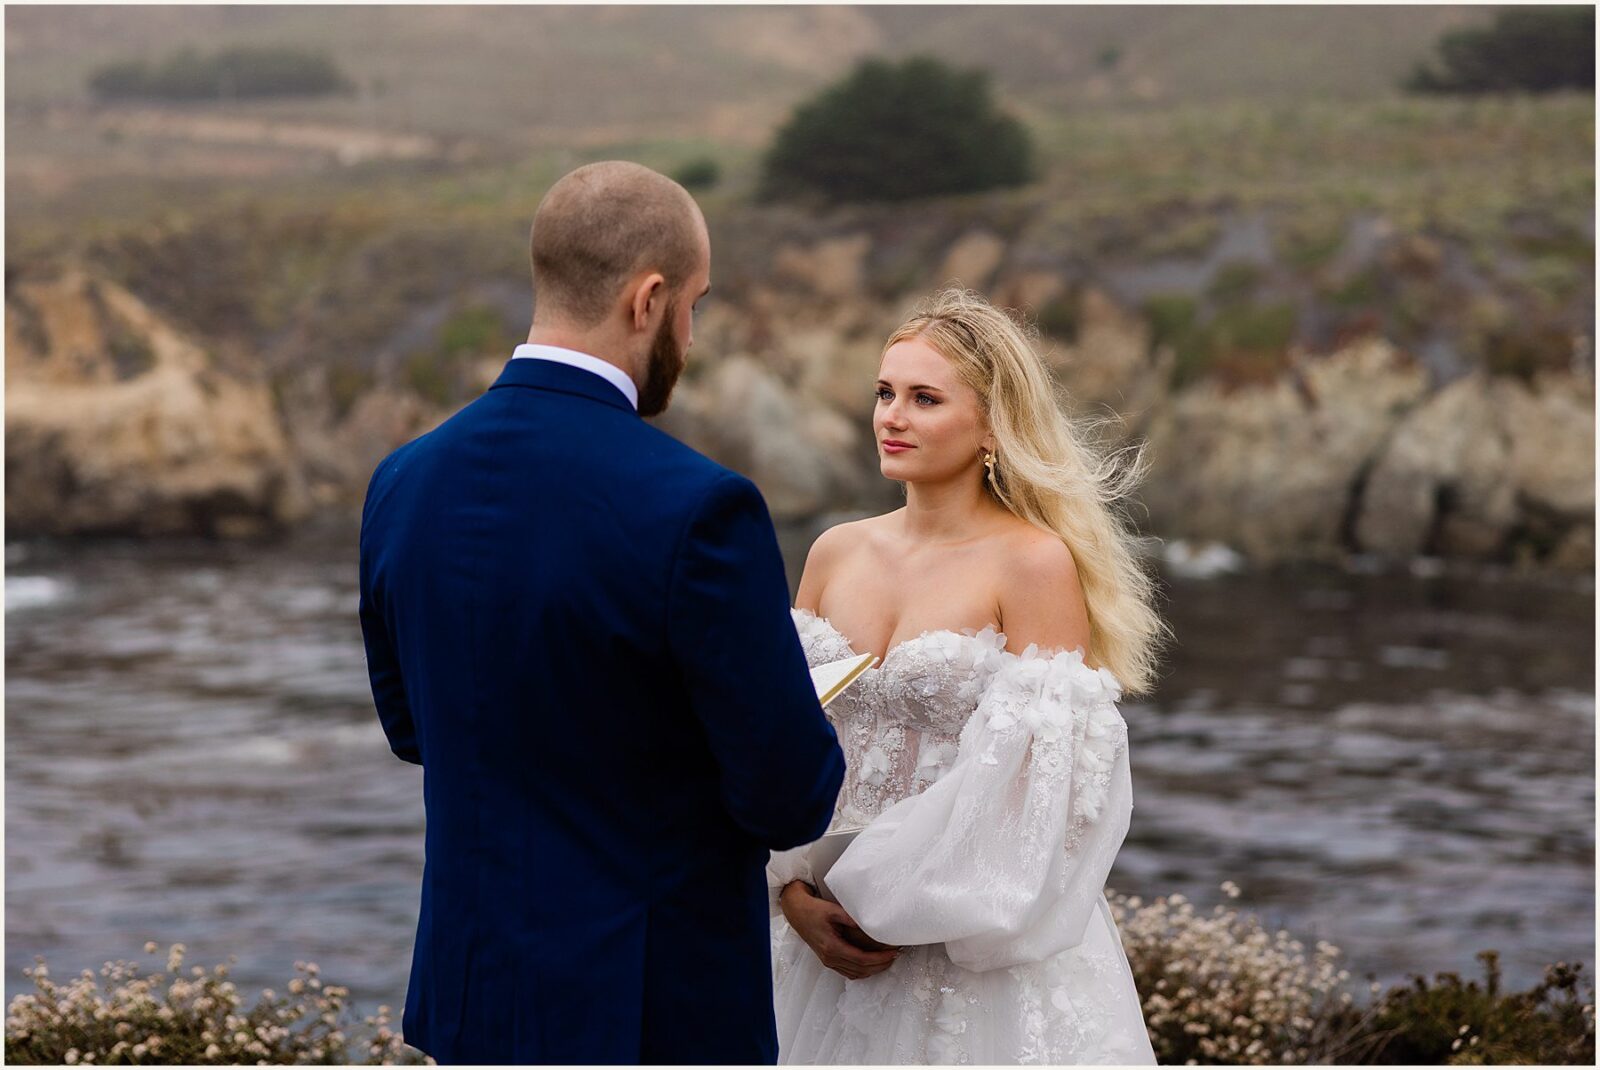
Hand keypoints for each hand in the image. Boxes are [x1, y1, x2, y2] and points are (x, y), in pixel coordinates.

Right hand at [779, 881, 899, 980]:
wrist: (797, 912)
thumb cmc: (813, 910)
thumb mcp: (833, 910)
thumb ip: (851, 918)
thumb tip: (870, 924)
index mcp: (832, 947)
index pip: (861, 959)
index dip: (879, 958)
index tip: (892, 952)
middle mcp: (830, 958)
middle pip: (861, 970)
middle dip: (880, 965)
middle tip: (895, 956)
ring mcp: (828, 961)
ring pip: (855, 973)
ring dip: (873, 970)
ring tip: (887, 960)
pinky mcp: (828, 960)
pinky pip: (848, 972)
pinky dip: (863, 970)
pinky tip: (872, 964)